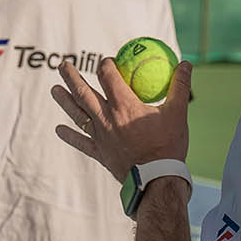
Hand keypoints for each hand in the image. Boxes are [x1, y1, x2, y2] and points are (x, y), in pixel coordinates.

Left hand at [51, 58, 192, 179]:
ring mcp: (101, 136)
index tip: (107, 61)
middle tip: (63, 65)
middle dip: (72, 77)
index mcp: (124, 105)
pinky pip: (81, 142)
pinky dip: (70, 135)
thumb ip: (180, 86)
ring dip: (64, 101)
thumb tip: (187, 63)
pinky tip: (59, 129)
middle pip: (83, 92)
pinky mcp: (100, 153)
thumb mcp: (177, 112)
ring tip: (54, 90)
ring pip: (77, 114)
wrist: (156, 180)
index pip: (108, 76)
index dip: (106, 65)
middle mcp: (107, 118)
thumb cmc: (168, 145)